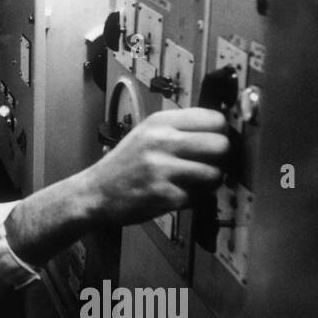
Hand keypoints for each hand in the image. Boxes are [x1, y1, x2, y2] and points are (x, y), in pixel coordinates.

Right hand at [81, 107, 228, 224]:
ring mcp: (163, 169)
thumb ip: (179, 129)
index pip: (214, 118)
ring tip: (194, 182)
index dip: (221, 132)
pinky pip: (200, 196)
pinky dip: (194, 199)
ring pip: (215, 173)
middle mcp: (161, 141)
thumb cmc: (124, 165)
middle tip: (208, 163)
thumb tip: (222, 131)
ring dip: (210, 181)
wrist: (96, 193)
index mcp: (159, 122)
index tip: (215, 140)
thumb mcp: (146, 133)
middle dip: (220, 158)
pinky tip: (178, 194)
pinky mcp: (165, 195)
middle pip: (221, 145)